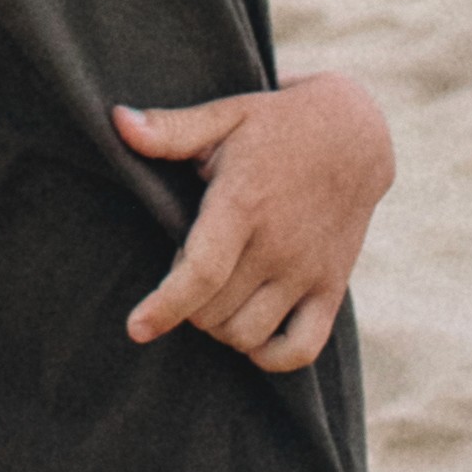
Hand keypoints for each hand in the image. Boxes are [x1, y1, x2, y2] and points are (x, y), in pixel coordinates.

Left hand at [116, 69, 395, 367]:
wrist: (356, 134)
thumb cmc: (277, 125)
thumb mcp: (225, 116)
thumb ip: (171, 129)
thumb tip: (116, 121)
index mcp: (244, 203)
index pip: (202, 273)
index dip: (165, 306)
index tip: (136, 328)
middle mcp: (278, 245)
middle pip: (214, 311)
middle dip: (186, 303)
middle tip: (191, 267)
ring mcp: (308, 271)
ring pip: (248, 335)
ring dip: (220, 328)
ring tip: (214, 296)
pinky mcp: (332, 288)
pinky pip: (301, 349)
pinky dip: (270, 356)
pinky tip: (252, 335)